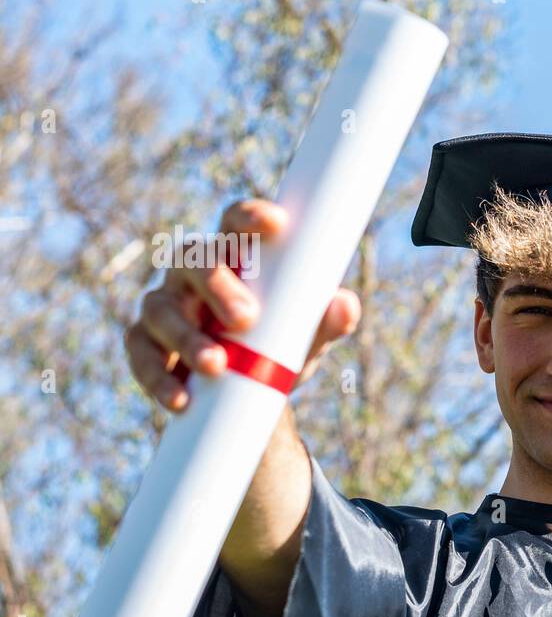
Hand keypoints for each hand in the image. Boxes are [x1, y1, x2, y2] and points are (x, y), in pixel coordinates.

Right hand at [124, 199, 360, 410]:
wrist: (244, 395)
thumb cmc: (277, 346)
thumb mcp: (306, 337)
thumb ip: (328, 322)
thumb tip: (346, 305)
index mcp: (233, 257)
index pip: (235, 224)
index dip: (250, 217)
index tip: (275, 225)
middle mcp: (191, 273)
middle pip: (193, 261)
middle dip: (217, 286)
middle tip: (246, 319)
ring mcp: (163, 306)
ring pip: (161, 309)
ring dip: (187, 337)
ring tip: (217, 366)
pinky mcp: (144, 344)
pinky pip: (141, 354)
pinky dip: (159, 378)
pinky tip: (181, 399)